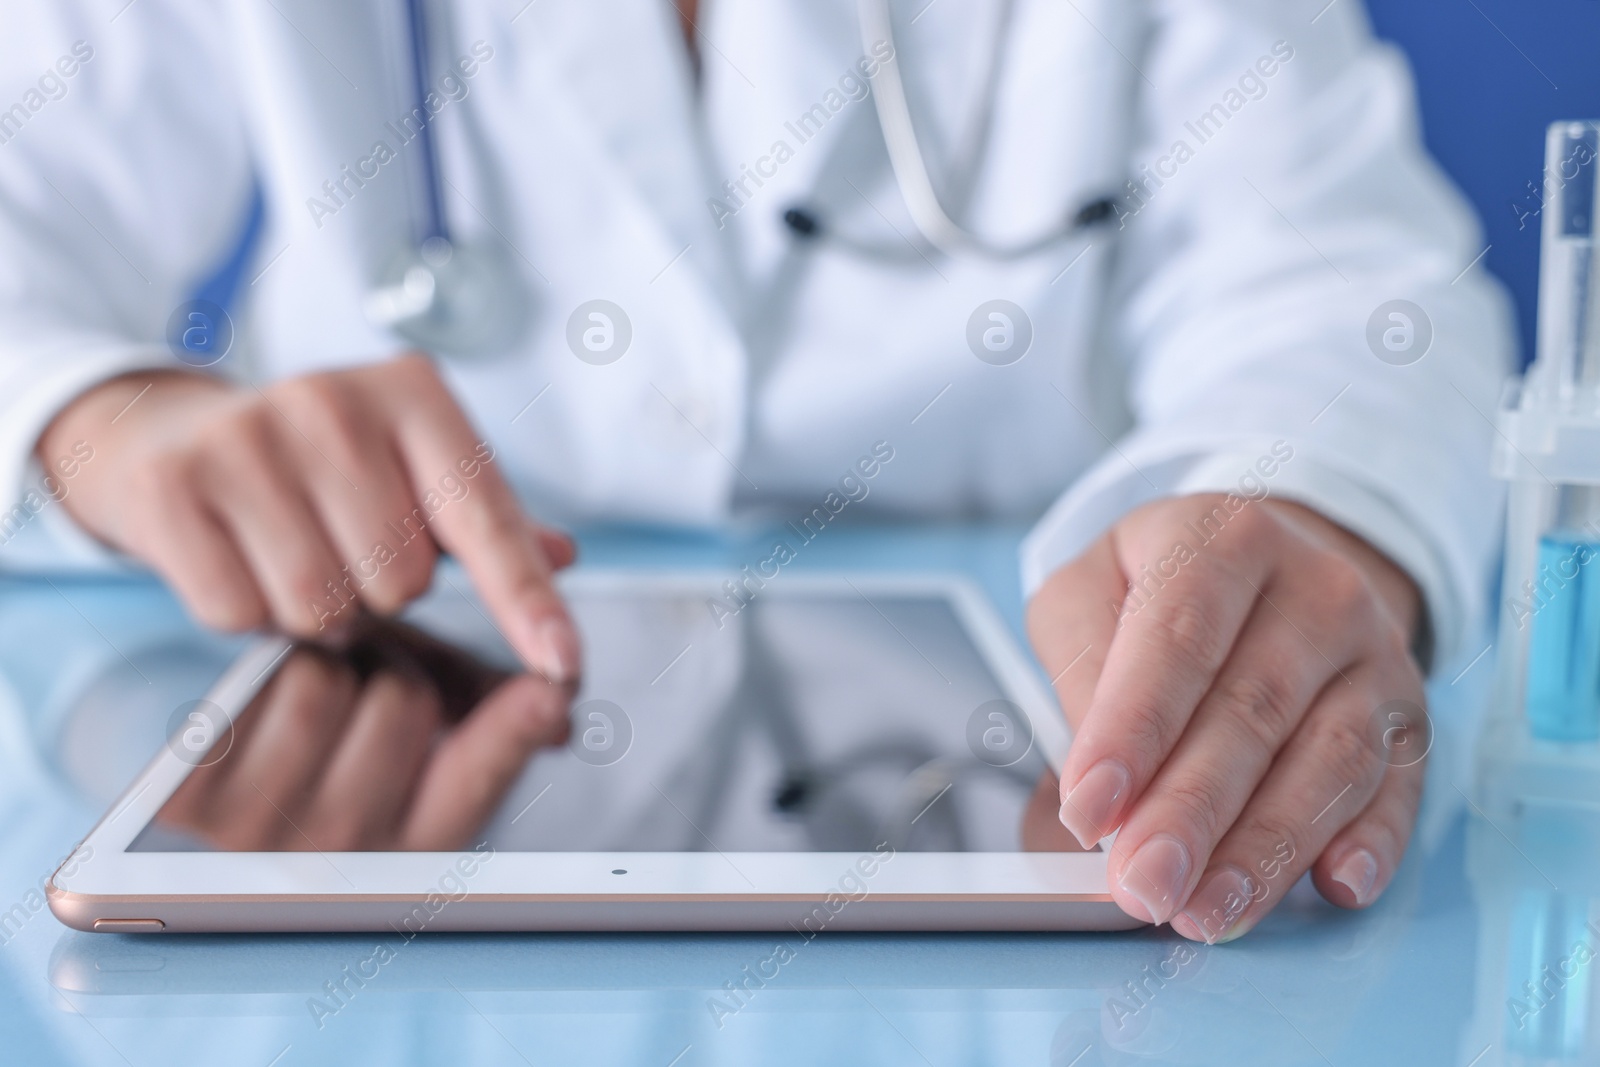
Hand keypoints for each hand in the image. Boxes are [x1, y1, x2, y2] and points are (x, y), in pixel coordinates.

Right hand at [35, 355, 579, 681]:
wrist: (172, 432)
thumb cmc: (322, 468)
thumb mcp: (415, 472)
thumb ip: (489, 523)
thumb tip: (565, 556)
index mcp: (414, 395)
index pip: (487, 519)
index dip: (527, 600)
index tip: (564, 666)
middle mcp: (333, 400)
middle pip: (401, 580)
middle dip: (379, 592)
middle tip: (343, 551)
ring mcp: (247, 436)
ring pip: (321, 605)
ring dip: (313, 610)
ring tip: (292, 555)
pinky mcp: (174, 483)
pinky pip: (239, 611)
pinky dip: (244, 611)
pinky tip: (236, 559)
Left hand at [159, 639, 571, 850]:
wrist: (221, 758)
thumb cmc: (342, 731)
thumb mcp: (426, 715)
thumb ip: (494, 706)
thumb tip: (559, 712)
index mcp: (415, 849)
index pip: (481, 775)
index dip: (517, 727)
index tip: (550, 689)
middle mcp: (343, 859)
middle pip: (404, 703)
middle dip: (395, 665)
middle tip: (375, 672)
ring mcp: (262, 835)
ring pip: (325, 684)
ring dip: (324, 657)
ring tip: (317, 679)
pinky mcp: (191, 798)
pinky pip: (255, 685)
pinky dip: (266, 663)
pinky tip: (264, 692)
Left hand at [1026, 494, 1425, 941]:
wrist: (1277, 564)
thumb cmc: (1165, 587)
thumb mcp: (1092, 588)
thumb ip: (1078, 661)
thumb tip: (1095, 773)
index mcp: (1222, 541)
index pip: (1176, 639)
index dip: (1131, 731)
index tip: (1089, 810)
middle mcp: (1315, 590)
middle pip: (1253, 711)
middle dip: (1192, 814)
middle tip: (1143, 885)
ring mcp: (1372, 656)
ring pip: (1328, 760)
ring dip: (1266, 850)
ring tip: (1206, 911)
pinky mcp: (1410, 718)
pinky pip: (1398, 788)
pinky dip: (1370, 844)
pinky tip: (1335, 887)